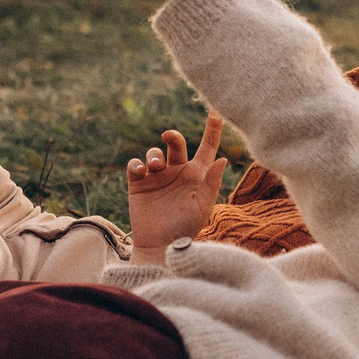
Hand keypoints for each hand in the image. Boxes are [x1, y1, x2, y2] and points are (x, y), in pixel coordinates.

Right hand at [125, 116, 228, 256]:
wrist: (160, 246)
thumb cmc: (186, 229)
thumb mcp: (202, 207)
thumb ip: (211, 183)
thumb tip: (223, 159)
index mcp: (196, 175)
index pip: (207, 147)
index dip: (212, 130)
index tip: (216, 112)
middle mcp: (177, 172)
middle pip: (176, 144)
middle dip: (172, 136)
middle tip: (168, 136)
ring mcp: (157, 178)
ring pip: (155, 153)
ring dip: (154, 154)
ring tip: (155, 166)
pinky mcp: (139, 184)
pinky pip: (135, 165)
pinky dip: (136, 164)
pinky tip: (141, 171)